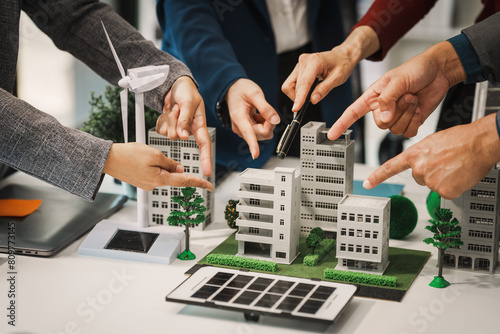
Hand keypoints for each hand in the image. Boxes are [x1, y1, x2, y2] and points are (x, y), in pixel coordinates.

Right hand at [103, 143, 212, 190]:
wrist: (108, 159)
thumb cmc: (129, 155)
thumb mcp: (155, 155)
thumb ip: (170, 163)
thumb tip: (179, 168)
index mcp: (160, 179)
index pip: (185, 181)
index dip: (199, 183)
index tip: (210, 186)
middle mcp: (154, 185)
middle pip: (172, 175)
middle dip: (170, 165)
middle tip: (154, 155)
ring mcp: (147, 184)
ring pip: (162, 173)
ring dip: (159, 163)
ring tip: (143, 155)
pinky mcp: (141, 181)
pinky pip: (153, 173)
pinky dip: (152, 165)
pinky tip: (141, 159)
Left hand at [156, 76, 211, 176]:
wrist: (175, 86)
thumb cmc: (187, 92)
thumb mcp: (189, 103)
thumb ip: (186, 120)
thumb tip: (184, 137)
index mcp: (199, 125)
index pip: (204, 145)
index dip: (206, 159)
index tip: (207, 172)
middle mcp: (188, 130)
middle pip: (177, 137)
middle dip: (174, 122)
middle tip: (177, 108)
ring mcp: (177, 130)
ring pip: (167, 134)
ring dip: (167, 119)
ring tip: (174, 108)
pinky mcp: (168, 127)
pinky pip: (161, 129)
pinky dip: (162, 119)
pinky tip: (168, 111)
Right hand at [226, 78, 280, 158]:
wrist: (233, 89)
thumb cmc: (241, 90)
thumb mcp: (255, 93)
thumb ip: (266, 107)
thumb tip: (276, 120)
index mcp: (239, 117)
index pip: (248, 133)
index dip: (253, 145)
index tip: (255, 155)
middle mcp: (239, 127)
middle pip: (261, 134)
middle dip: (269, 124)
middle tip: (267, 111)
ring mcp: (243, 130)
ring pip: (263, 134)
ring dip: (267, 124)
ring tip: (261, 112)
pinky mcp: (247, 131)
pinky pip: (261, 132)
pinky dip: (264, 124)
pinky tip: (258, 115)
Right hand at [282, 26, 379, 111]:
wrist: (341, 56)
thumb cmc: (342, 65)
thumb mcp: (338, 78)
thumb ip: (325, 89)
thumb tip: (312, 100)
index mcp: (315, 61)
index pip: (304, 83)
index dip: (299, 97)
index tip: (296, 109)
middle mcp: (304, 61)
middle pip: (293, 86)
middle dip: (299, 98)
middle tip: (312, 101)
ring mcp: (299, 64)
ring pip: (289, 85)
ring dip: (297, 95)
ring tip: (311, 95)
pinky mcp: (298, 68)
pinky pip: (291, 84)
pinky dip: (298, 91)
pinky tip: (308, 91)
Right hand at [328, 41, 465, 140]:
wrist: (439, 72)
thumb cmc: (416, 69)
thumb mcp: (397, 80)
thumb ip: (387, 100)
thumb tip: (383, 119)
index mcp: (373, 96)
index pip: (353, 112)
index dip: (341, 124)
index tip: (331, 135)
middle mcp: (383, 108)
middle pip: (380, 124)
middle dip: (396, 111)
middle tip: (406, 95)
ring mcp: (396, 116)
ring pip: (394, 129)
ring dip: (407, 114)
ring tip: (412, 98)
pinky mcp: (410, 121)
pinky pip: (408, 133)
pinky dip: (415, 121)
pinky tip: (418, 108)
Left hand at [363, 114, 499, 198]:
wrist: (479, 143)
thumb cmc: (461, 139)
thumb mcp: (433, 142)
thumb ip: (423, 155)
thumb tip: (423, 164)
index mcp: (414, 154)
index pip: (390, 167)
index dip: (377, 177)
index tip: (368, 184)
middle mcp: (419, 168)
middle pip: (419, 178)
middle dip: (431, 172)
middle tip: (445, 163)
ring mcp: (430, 180)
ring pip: (433, 185)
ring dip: (444, 179)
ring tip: (454, 166)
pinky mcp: (443, 191)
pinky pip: (446, 192)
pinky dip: (453, 186)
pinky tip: (459, 175)